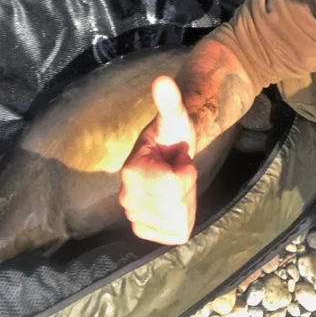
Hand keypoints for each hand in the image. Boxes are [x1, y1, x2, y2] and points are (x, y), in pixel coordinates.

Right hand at [119, 76, 197, 244]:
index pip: (174, 184)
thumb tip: (163, 81)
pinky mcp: (144, 230)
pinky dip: (183, 219)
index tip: (177, 158)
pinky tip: (175, 201)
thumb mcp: (176, 116)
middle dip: (188, 187)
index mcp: (131, 171)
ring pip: (179, 222)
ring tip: (176, 184)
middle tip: (178, 170)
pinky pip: (175, 235)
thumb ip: (170, 101)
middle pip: (177, 206)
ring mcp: (134, 217)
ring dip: (187, 202)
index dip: (186, 171)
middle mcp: (126, 198)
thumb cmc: (174, 133)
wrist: (170, 151)